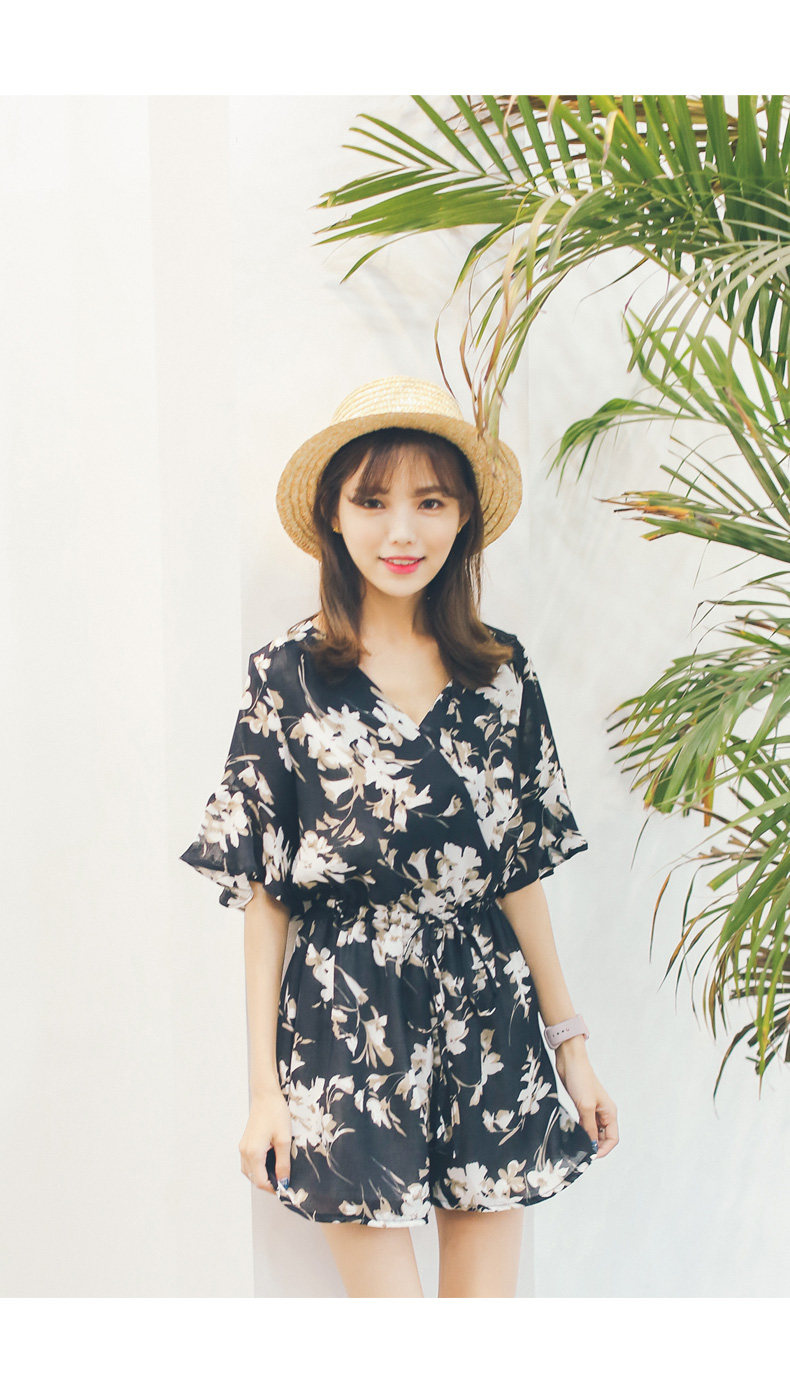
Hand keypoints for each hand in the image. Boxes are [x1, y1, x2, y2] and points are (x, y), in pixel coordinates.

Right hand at [239, 1087, 291, 1191]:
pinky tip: (270, 1163)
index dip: (273, 1189)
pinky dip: (258, 1167)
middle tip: (284, 1182)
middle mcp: (245, 1152)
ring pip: (250, 1171)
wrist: (266, 1096)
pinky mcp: (245, 1143)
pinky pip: (249, 1162)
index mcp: (253, 1153)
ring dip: (263, 1176)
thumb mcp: (284, 1140)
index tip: (285, 1189)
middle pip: (254, 1178)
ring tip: (278, 1173)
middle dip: (268, 1183)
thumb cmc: (275, 1113)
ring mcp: (243, 1147)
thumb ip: (283, 1163)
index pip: (260, 1181)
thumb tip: (283, 1182)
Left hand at [554, 1040, 618, 1158]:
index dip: (604, 1150)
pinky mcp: (582, 1106)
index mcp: (610, 1112)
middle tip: (581, 1154)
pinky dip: (580, 1131)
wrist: (569, 1060)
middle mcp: (604, 1113)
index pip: (613, 1139)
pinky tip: (572, 1135)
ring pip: (593, 1132)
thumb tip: (591, 1146)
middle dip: (595, 1147)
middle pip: (603, 1137)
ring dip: (586, 1140)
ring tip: (575, 1147)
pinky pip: (584, 1125)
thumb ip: (589, 1127)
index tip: (590, 1157)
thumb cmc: (580, 1079)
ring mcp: (593, 1110)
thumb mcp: (585, 1106)